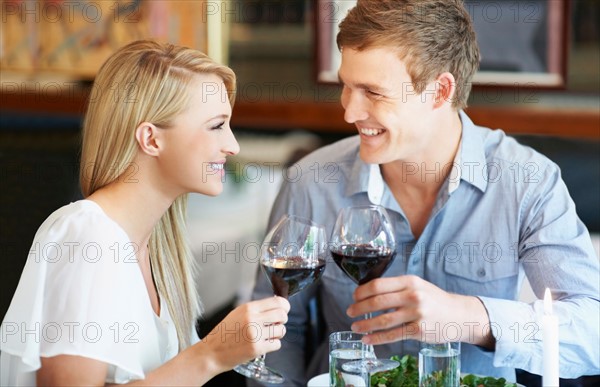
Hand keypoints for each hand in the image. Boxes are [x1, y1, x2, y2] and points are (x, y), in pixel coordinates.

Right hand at [200, 296, 289, 371]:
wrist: (211, 352)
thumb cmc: (224, 334)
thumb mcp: (237, 314)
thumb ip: (256, 310)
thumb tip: (276, 306)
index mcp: (248, 308)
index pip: (276, 301)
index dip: (284, 306)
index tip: (284, 310)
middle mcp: (252, 319)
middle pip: (282, 315)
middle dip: (282, 320)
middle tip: (276, 324)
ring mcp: (255, 334)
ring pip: (281, 330)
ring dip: (278, 334)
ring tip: (267, 336)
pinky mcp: (257, 348)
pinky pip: (277, 344)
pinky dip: (273, 345)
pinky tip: (263, 344)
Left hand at [346, 275, 492, 346]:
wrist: (459, 314)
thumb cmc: (434, 299)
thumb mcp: (417, 285)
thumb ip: (397, 287)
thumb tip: (369, 292)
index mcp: (409, 281)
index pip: (378, 284)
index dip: (362, 292)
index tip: (354, 297)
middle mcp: (412, 295)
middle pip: (377, 301)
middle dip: (359, 308)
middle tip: (350, 312)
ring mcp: (416, 313)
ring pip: (383, 320)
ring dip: (365, 324)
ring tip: (355, 327)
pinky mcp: (419, 330)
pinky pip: (393, 334)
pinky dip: (377, 338)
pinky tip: (367, 339)